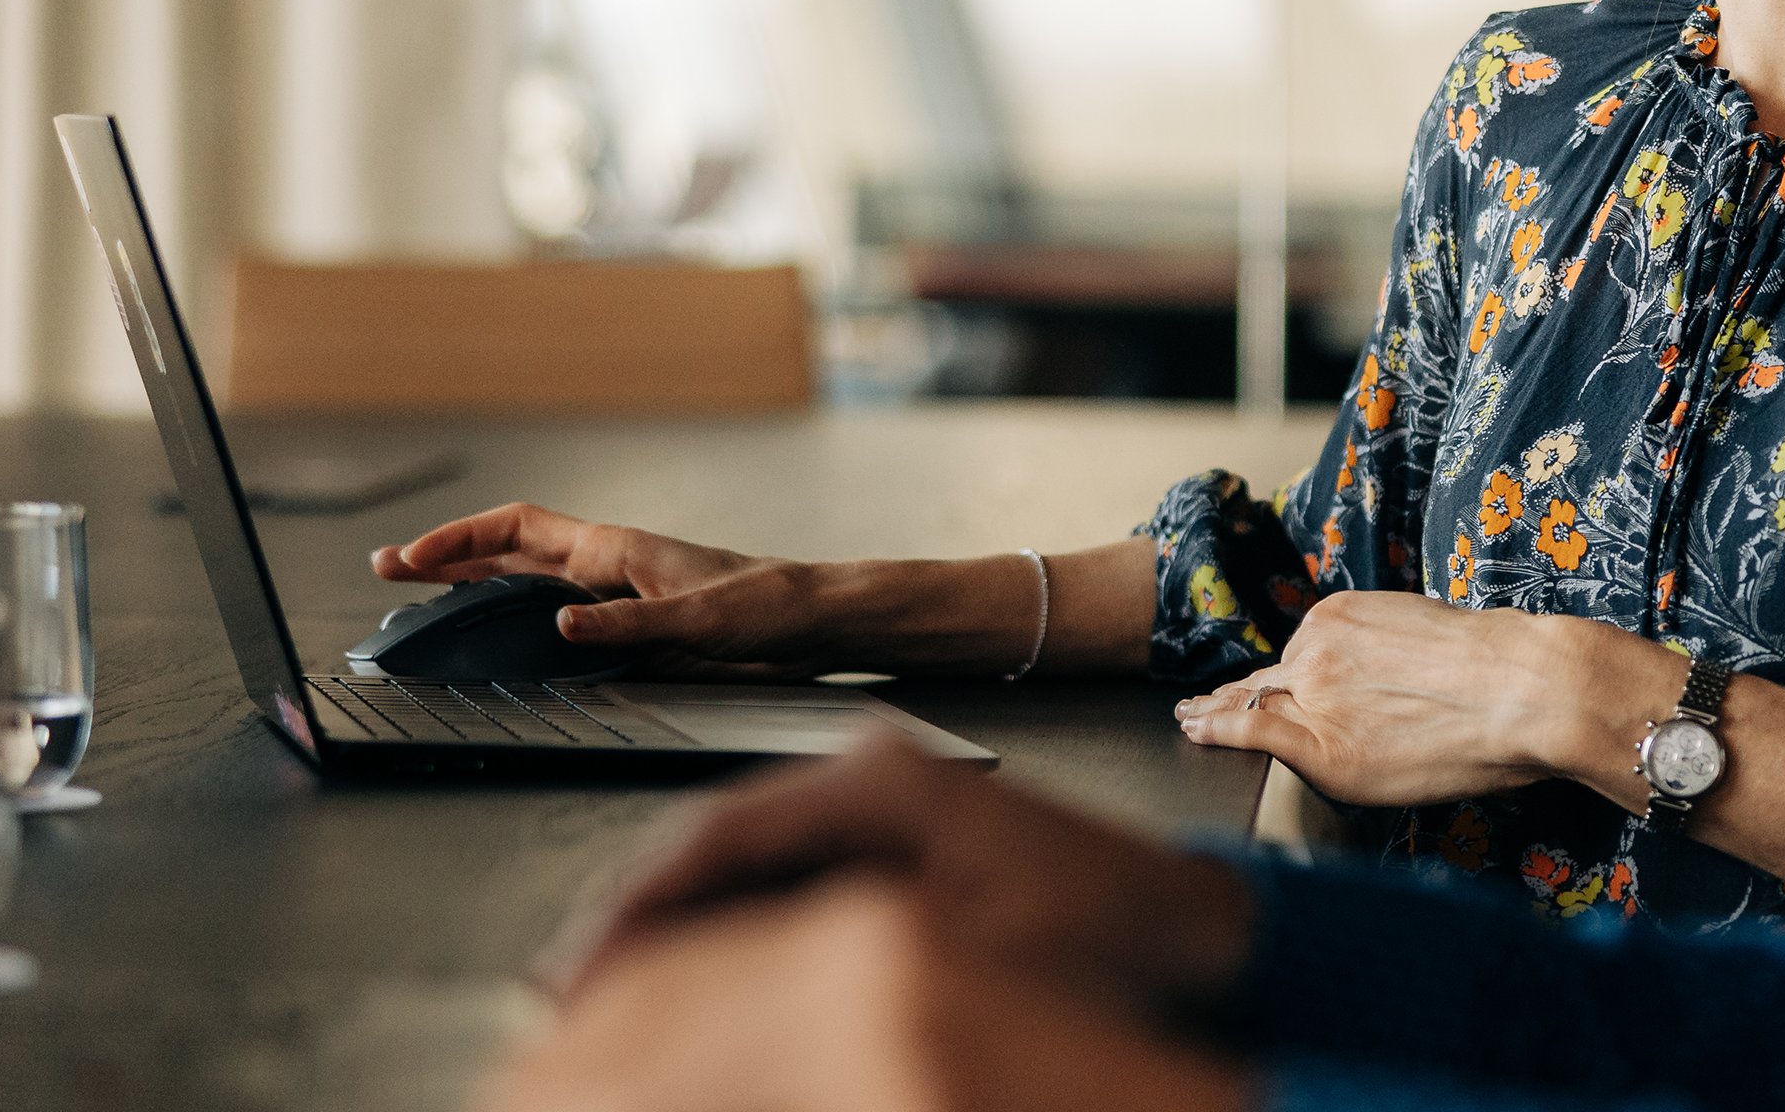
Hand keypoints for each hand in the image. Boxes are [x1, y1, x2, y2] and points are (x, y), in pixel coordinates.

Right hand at [372, 502, 830, 678]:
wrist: (816, 623)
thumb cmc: (770, 606)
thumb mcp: (700, 617)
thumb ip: (629, 625)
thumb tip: (560, 625)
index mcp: (615, 549)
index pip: (518, 529)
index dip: (460, 540)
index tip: (412, 558)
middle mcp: (608, 569)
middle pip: (509, 556)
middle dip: (448, 560)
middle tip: (389, 570)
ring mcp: (619, 598)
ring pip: (529, 588)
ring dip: (477, 591)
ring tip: (427, 603)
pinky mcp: (636, 629)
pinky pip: (561, 623)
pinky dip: (521, 627)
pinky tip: (504, 646)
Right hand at [561, 734, 1255, 1013]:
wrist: (1205, 926)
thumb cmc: (1109, 931)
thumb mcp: (960, 954)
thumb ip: (840, 953)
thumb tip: (740, 988)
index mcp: (875, 782)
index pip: (718, 837)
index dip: (637, 911)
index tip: (581, 972)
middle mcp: (871, 779)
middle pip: (721, 852)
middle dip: (647, 928)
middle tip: (579, 1002)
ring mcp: (886, 809)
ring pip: (752, 875)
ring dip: (692, 938)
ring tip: (628, 1005)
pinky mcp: (904, 847)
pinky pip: (797, 890)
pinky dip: (747, 938)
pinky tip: (715, 991)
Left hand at [1173, 592, 1672, 806]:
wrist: (1525, 687)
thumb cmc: (1504, 668)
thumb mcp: (1428, 634)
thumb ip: (1387, 654)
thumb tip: (1388, 683)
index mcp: (1344, 616)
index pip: (1297, 654)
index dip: (1274, 674)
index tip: (1254, 682)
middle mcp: (1319, 646)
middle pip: (1268, 678)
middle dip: (1234, 693)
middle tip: (1198, 705)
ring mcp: (1314, 691)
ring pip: (1251, 704)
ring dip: (1216, 713)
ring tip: (1190, 720)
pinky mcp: (1320, 741)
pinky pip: (1250, 731)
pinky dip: (1215, 732)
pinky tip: (1196, 733)